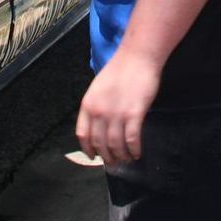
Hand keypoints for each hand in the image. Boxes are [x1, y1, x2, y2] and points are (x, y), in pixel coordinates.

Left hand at [75, 48, 160, 166]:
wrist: (136, 58)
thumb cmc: (119, 70)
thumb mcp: (98, 88)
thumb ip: (96, 106)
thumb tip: (98, 126)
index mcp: (88, 104)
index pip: (83, 134)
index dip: (88, 149)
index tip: (94, 156)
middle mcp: (99, 111)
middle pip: (100, 143)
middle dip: (107, 157)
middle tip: (114, 162)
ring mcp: (116, 113)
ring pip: (116, 145)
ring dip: (122, 156)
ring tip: (127, 159)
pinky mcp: (134, 114)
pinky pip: (132, 140)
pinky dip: (134, 150)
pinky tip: (137, 152)